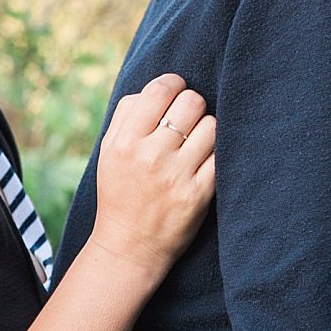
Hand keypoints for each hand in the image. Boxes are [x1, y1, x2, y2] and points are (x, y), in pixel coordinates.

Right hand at [87, 73, 215, 284]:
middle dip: (192, 106)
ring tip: (197, 143)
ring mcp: (176, 175)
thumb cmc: (120, 192)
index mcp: (125, 141)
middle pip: (191, 102)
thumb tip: (158, 88)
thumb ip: (126, 116)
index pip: (159, 90)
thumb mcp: (108, 152)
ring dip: (207, 130)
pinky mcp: (199, 194)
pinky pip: (221, 155)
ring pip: (211, 126)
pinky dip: (216, 154)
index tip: (174, 93)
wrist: (129, 247)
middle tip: (187, 121)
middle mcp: (150, 155)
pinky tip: (206, 160)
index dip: (173, 84)